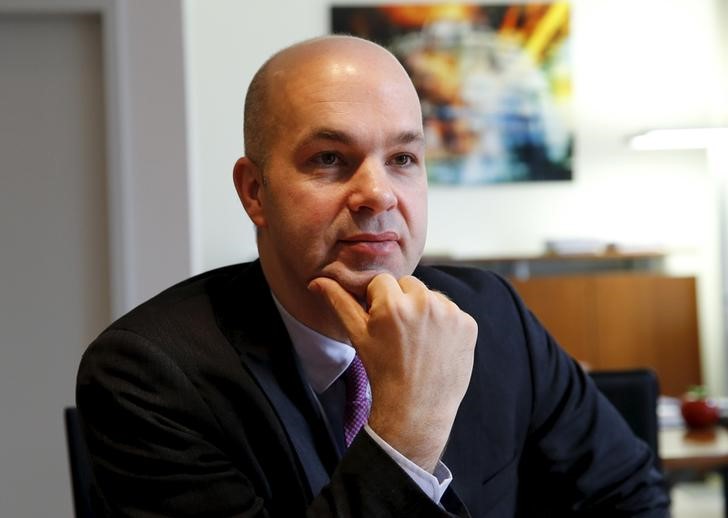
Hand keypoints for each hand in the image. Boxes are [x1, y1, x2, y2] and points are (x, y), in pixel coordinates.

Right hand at [309, 273, 476, 472]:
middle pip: (408, 284)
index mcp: (394, 304)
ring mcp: (450, 314)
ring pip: (430, 295)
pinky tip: (434, 344)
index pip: (382, 281)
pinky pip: (451, 311)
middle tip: (398, 332)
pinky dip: (444, 323)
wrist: (417, 408)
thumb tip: (317, 281)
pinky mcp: (468, 324)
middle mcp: (425, 303)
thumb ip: (339, 302)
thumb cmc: (383, 372)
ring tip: (416, 340)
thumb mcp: (358, 336)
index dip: (377, 301)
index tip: (380, 323)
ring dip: (423, 309)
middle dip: (401, 301)